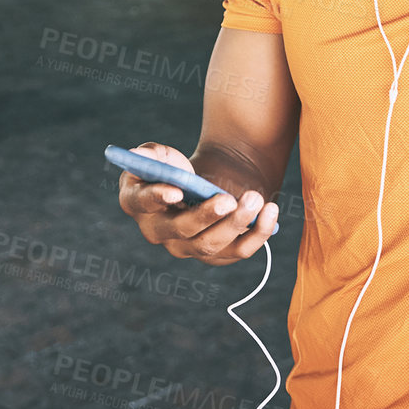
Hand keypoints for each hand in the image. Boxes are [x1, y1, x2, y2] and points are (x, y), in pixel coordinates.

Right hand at [116, 141, 278, 265]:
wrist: (207, 183)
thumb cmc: (179, 168)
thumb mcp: (163, 155)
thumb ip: (152, 154)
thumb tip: (142, 155)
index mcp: (137, 202)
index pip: (141, 203)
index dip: (157, 198)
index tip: (177, 191)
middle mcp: (158, 231)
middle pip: (180, 230)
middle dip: (205, 216)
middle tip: (227, 199)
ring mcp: (187, 247)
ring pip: (211, 245)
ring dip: (236, 223)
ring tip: (254, 198)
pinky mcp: (217, 254)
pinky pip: (239, 251)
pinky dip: (258, 233)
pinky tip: (271, 211)